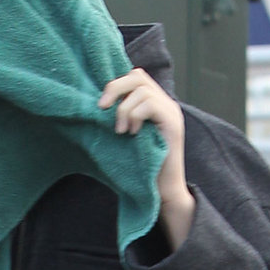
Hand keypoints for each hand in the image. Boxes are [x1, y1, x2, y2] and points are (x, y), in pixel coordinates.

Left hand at [99, 69, 195, 250]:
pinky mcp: (173, 124)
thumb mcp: (126, 137)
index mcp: (154, 104)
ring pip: (142, 90)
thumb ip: (120, 118)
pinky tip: (133, 134)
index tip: (101, 105)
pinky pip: (150, 104)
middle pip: (137, 76)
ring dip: (124, 109)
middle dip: (115, 88)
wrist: (161, 193)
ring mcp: (171, 112)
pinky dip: (136, 116)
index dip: (116, 84)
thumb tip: (97, 105)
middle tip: (102, 108)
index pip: (135, 76)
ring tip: (121, 131)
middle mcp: (165, 103)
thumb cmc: (140, 169)